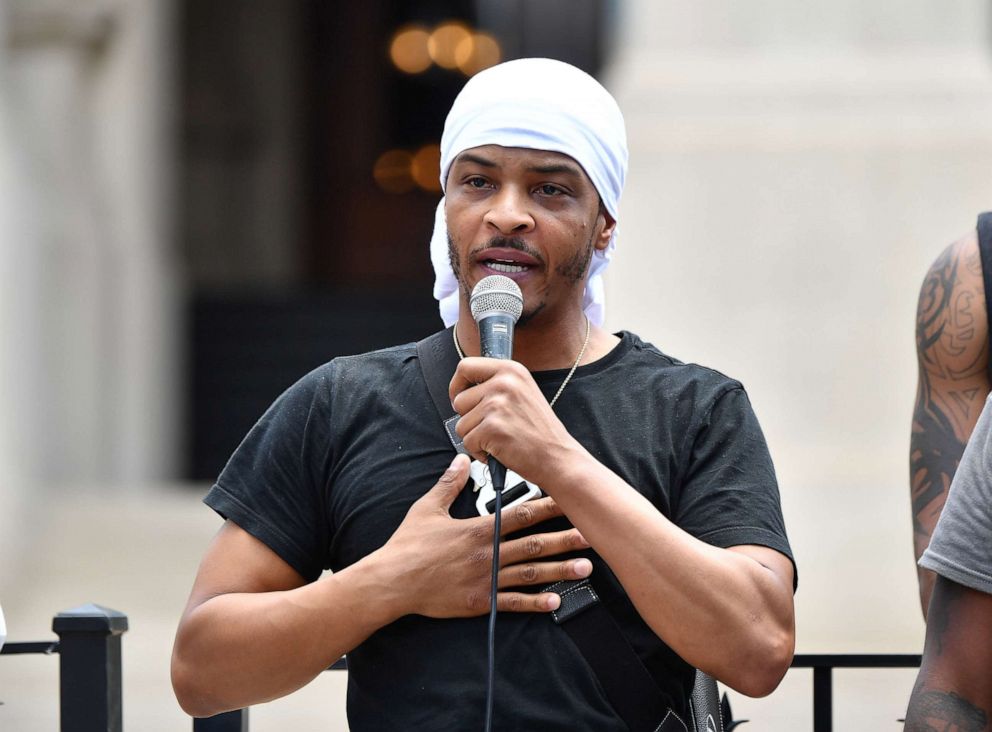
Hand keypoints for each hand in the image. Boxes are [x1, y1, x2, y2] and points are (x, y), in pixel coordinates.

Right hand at [381, 455, 592, 617]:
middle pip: (534, 544)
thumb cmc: (408, 545)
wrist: (393, 582)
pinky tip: (555, 601)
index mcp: (478, 530)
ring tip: (584, 569)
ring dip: (559, 570)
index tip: (568, 502)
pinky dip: (535, 603)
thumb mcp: (427, 508)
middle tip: (591, 535)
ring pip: (530, 573)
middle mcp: (487, 554)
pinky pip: (513, 604)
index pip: (521, 515)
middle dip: (565, 539)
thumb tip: (463, 460)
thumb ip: (449, 484)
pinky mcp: (480, 603)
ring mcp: (486, 580)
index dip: (547, 507)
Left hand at [449, 357, 584, 486]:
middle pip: (459, 399)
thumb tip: (464, 387)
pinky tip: (499, 450)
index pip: (465, 366)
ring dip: (475, 437)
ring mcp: (497, 405)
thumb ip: (496, 384)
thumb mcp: (523, 392)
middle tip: (491, 427)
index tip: (461, 397)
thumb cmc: (540, 431)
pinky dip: (479, 452)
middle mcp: (504, 383)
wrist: (557, 457)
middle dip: (469, 418)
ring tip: (499, 439)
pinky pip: (467, 442)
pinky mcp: (492, 428)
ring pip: (461, 423)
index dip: (457, 385)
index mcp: (511, 370)